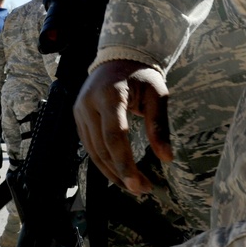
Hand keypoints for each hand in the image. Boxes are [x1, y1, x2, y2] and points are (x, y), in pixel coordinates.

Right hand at [74, 59, 170, 194]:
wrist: (119, 57)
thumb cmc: (141, 75)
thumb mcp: (157, 93)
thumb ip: (160, 125)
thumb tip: (167, 158)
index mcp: (109, 94)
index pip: (114, 136)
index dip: (125, 163)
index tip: (139, 184)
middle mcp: (88, 104)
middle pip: (101, 148)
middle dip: (121, 173)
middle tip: (141, 189)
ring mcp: (79, 111)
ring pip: (92, 151)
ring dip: (111, 172)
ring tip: (133, 186)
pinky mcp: (78, 118)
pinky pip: (89, 146)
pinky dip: (104, 162)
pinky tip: (119, 173)